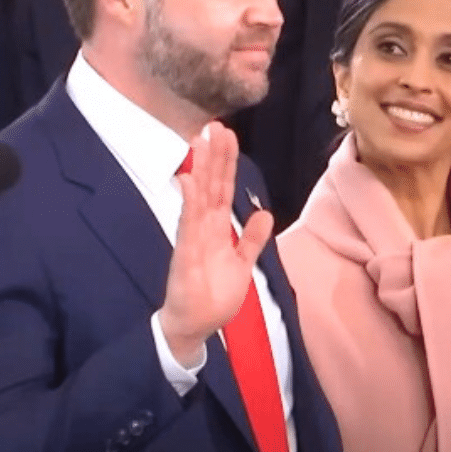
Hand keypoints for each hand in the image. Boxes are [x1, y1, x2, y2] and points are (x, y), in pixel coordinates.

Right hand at [159, 122, 273, 362]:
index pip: (224, 189)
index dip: (227, 163)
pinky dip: (189, 201)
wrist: (193, 326)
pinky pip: (188, 224)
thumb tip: (265, 213)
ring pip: (199, 197)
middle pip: (212, 185)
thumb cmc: (213, 295)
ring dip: (201, 169)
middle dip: (215, 156)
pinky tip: (189, 179)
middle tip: (216, 125)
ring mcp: (193, 238)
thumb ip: (252, 239)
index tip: (229, 136)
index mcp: (217, 229)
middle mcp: (204, 228)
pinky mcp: (186, 254)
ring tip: (202, 141)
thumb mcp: (241, 264)